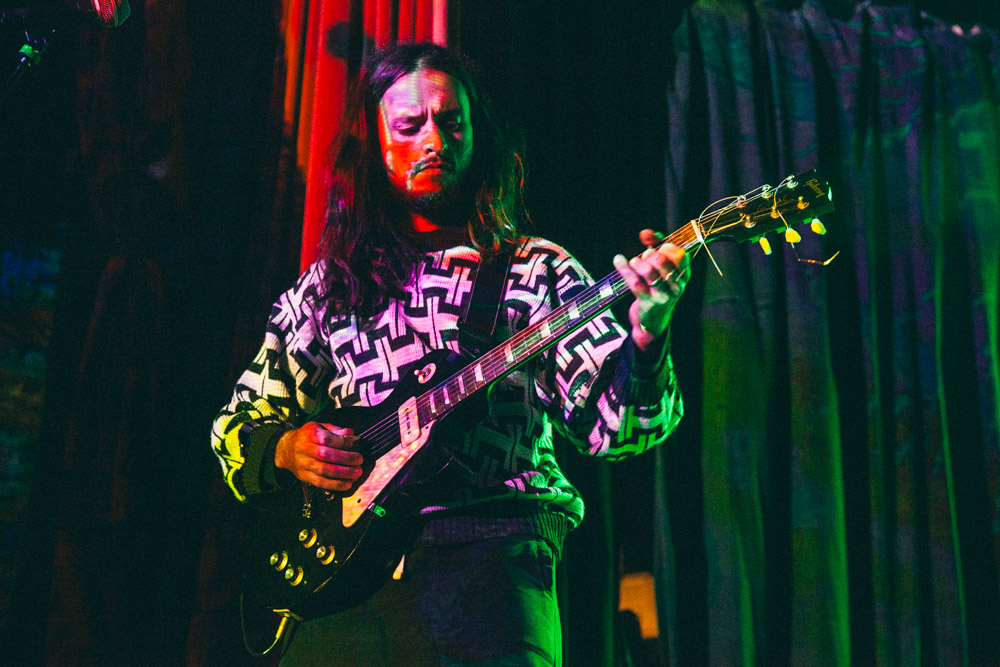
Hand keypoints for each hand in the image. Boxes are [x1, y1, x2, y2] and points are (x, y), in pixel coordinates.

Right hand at [274, 422, 363, 490]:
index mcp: (310, 434)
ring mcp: (304, 464)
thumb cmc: (308, 437)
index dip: (342, 442)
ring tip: (357, 473)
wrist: (287, 450)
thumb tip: (351, 433)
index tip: (354, 442)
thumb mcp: (320, 427)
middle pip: (326, 455)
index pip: (327, 439)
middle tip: (359, 460)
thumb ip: (335, 430)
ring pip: (323, 470)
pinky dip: (335, 485)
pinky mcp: (304, 476)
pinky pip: (320, 482)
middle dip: (345, 459)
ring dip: (342, 473)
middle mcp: (305, 449)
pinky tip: (347, 484)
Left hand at [612, 229, 689, 350]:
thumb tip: (645, 233)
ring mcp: (662, 295)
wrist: (653, 321)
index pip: (680, 253)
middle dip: (649, 254)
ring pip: (648, 271)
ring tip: (633, 262)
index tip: (653, 243)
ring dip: (636, 262)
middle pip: (662, 261)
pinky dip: (623, 267)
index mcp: (684, 275)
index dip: (665, 244)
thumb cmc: (658, 287)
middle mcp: (676, 285)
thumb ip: (656, 246)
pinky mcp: (647, 302)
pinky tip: (618, 259)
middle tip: (643, 258)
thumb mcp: (661, 268)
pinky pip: (633, 281)